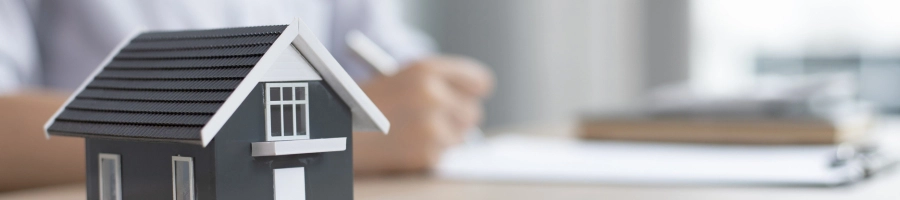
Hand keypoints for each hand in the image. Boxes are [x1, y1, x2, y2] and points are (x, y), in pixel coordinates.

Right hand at [353, 56, 493, 174]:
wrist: (334, 132)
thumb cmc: (366, 103)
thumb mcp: (402, 78)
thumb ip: (439, 84)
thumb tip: (472, 100)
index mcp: (426, 70)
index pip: (479, 82)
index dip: (473, 91)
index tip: (470, 96)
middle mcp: (432, 96)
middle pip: (473, 112)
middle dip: (456, 118)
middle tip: (432, 119)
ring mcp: (431, 127)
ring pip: (462, 136)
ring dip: (444, 137)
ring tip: (412, 131)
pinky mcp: (426, 154)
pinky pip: (444, 153)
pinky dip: (430, 153)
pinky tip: (406, 145)